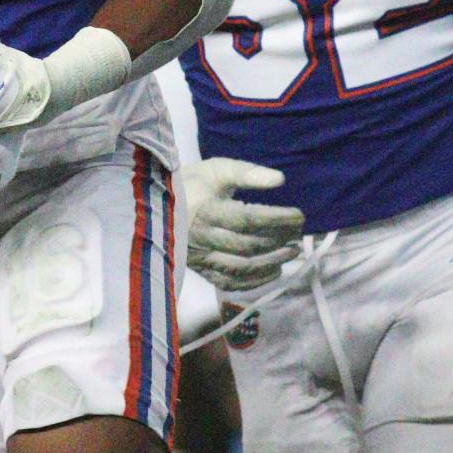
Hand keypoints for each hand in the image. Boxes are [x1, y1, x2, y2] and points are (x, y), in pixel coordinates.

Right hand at [180, 159, 305, 291]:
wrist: (154, 205)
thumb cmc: (189, 184)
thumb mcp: (215, 169)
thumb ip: (247, 172)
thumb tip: (280, 180)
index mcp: (204, 210)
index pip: (247, 218)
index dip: (277, 219)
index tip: (299, 215)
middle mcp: (201, 238)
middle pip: (247, 244)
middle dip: (278, 239)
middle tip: (298, 232)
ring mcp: (199, 258)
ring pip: (241, 267)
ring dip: (272, 261)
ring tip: (292, 250)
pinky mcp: (200, 271)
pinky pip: (230, 283)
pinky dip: (256, 281)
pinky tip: (274, 271)